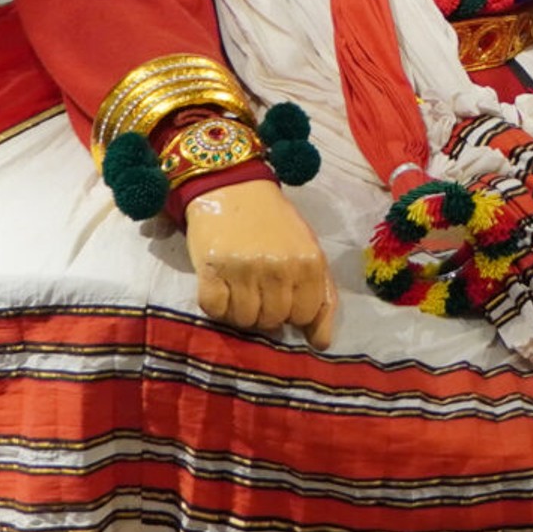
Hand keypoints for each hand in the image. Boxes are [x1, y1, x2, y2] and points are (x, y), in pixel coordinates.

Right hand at [184, 176, 335, 343]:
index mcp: (309, 261)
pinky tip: (221, 286)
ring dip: (241, 312)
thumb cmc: (275, 223)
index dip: (294, 314)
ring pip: (244, 322)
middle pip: (273, 322)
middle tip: (259, 290)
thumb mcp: (308, 249)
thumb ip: (321, 293)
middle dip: (267, 314)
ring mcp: (245, 269)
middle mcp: (279, 267)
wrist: (233, 187)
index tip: (285, 301)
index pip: (306, 315)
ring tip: (240, 288)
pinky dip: (217, 306)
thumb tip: (321, 344)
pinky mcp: (212, 270)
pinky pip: (215, 311)